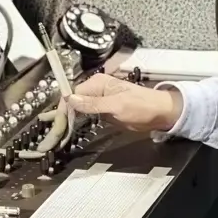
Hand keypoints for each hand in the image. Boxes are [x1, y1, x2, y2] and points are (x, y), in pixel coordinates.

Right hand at [66, 73, 182, 132]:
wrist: (160, 113)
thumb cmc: (142, 106)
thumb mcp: (117, 106)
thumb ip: (93, 104)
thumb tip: (71, 99)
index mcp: (98, 83)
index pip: (73, 94)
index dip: (64, 108)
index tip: (58, 123)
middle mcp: (96, 90)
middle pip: (74, 101)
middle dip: (64, 115)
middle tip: (57, 132)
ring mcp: (100, 101)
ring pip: (78, 109)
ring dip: (70, 120)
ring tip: (61, 133)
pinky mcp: (104, 111)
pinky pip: (87, 115)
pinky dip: (80, 122)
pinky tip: (73, 130)